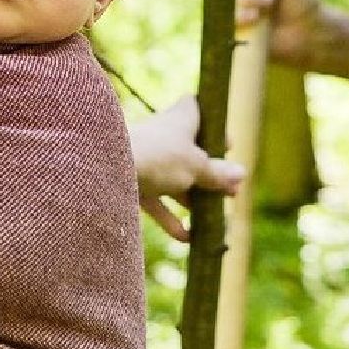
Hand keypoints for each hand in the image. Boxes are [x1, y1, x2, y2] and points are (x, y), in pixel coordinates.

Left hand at [128, 95, 245, 241]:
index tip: (227, 144)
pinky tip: (188, 239)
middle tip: (231, 192)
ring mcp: (148, 158)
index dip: (213, 124)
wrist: (107, 169)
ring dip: (193, 197)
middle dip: (210, 173)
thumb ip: (217, 173)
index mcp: (181, 118)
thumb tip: (241, 173)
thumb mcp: (196, 166)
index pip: (198, 109)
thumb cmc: (159, 157)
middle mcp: (164, 134)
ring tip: (215, 217)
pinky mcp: (134, 181)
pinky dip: (170, 218)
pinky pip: (157, 200)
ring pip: (175, 178)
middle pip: (191, 151)